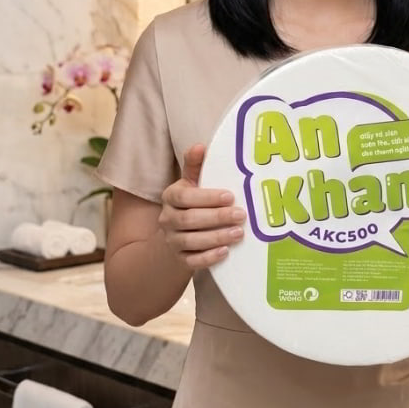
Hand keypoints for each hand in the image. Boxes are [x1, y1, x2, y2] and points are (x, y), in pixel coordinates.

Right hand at [158, 144, 244, 269]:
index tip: (230, 196)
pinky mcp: (180, 260)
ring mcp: (172, 241)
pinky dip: (209, 258)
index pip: (184, 197)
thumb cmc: (193, 203)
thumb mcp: (192, 183)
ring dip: (217, 237)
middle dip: (217, 217)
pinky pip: (192, 261)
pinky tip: (225, 252)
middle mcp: (167, 219)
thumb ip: (195, 165)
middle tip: (242, 215)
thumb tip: (200, 145)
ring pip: (191, 241)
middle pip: (189, 219)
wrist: (178, 236)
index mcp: (170, 197)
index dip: (207, 197)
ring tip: (239, 233)